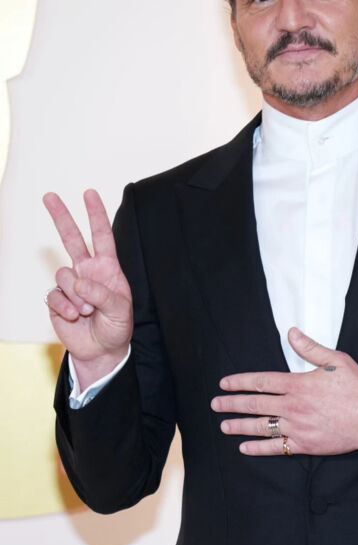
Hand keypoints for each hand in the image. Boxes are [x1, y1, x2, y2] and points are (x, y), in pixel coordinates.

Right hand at [42, 189, 132, 382]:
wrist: (102, 350)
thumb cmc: (116, 327)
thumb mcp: (120, 310)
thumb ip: (102, 294)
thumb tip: (78, 283)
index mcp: (107, 268)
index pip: (102, 237)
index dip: (96, 215)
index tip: (89, 193)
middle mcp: (87, 272)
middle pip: (72, 239)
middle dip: (61, 217)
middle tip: (49, 195)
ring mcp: (70, 285)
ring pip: (64, 275)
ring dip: (76, 296)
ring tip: (88, 312)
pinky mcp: (57, 300)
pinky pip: (55, 296)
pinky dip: (66, 308)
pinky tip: (75, 318)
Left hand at [210, 327, 357, 455]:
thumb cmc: (357, 389)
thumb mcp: (337, 360)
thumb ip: (311, 348)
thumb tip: (292, 333)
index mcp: (298, 384)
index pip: (261, 382)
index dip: (240, 382)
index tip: (224, 383)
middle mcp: (293, 407)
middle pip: (255, 404)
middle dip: (232, 404)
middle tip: (215, 404)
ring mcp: (297, 427)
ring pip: (262, 426)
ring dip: (240, 426)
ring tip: (224, 426)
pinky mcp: (305, 445)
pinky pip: (276, 447)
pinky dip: (258, 448)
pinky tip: (244, 447)